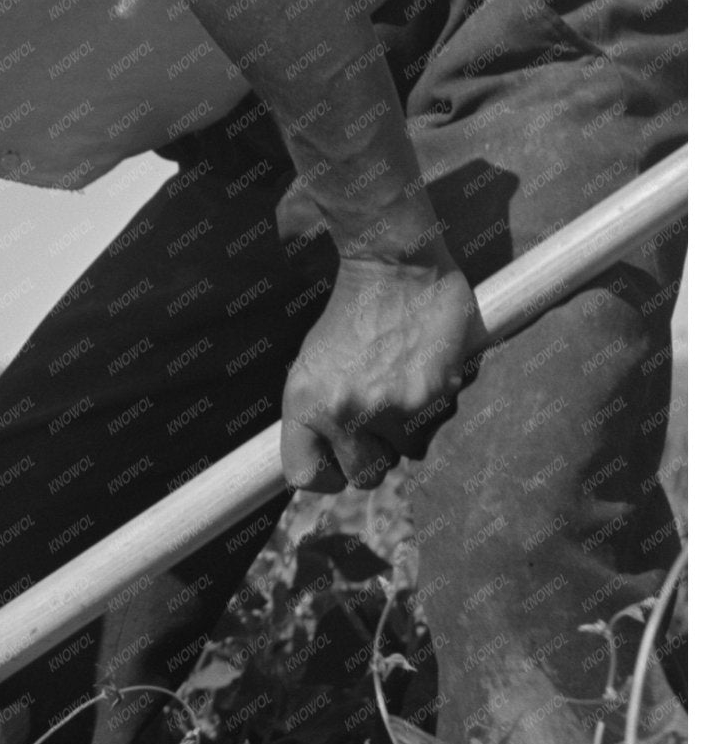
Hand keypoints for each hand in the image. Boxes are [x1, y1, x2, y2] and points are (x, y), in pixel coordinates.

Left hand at [280, 250, 479, 491]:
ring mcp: (391, 408)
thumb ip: (317, 418)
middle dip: (374, 454)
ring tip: (401, 380)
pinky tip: (426, 369)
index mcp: (304, 402)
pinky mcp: (433, 397)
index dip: (326, 474)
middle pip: (365, 477)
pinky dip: (436, 405)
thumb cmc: (350, 315)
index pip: (305, 477)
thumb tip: (326, 473)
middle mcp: (343, 411)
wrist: (393, 265)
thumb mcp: (312, 365)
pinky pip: (439, 426)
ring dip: (409, 428)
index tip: (337, 460)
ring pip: (408, 453)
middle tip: (378, 415)